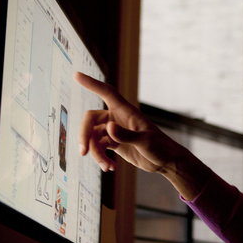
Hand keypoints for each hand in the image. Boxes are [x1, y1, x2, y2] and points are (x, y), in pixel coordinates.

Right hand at [74, 71, 209, 198]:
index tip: (76, 75)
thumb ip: (126, 135)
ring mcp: (115, 131)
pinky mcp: (115, 144)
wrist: (166, 162)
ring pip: (93, 137)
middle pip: (90, 120)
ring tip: (107, 166)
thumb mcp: (145, 142)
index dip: (92, 84)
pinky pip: (99, 148)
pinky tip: (110, 167)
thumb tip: (108, 128)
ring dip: (95, 153)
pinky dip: (101, 158)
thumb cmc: (161, 147)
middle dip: (85, 135)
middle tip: (83, 152)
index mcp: (126, 112)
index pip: (106, 93)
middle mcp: (117, 119)